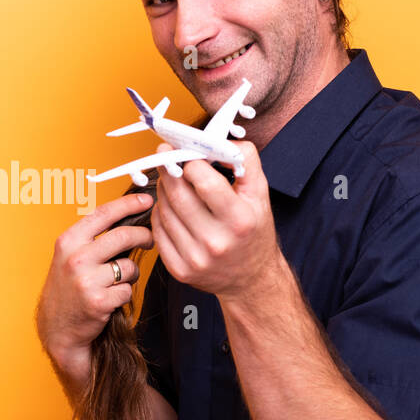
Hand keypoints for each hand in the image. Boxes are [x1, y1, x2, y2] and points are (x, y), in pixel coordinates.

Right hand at [36, 192, 154, 379]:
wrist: (58, 326)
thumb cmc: (68, 287)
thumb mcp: (70, 255)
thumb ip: (93, 237)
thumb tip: (127, 217)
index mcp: (68, 241)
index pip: (104, 214)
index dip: (129, 204)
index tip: (146, 200)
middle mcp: (75, 258)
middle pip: (123, 236)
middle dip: (143, 236)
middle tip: (149, 239)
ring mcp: (86, 280)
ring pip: (129, 267)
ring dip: (131, 274)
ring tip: (117, 280)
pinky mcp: (98, 301)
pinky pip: (127, 290)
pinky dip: (124, 294)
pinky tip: (111, 298)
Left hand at [151, 141, 281, 302]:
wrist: (252, 279)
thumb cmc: (254, 231)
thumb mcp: (261, 194)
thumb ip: (245, 161)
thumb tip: (218, 140)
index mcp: (239, 220)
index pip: (205, 182)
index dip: (192, 162)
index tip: (188, 153)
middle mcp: (216, 242)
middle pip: (178, 196)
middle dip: (169, 170)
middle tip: (165, 155)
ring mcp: (195, 259)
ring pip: (164, 211)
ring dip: (163, 190)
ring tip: (171, 180)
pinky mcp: (180, 270)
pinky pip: (158, 232)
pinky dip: (160, 214)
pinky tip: (170, 206)